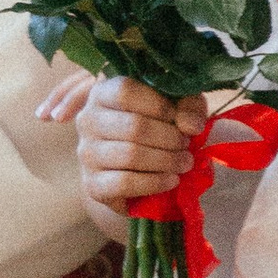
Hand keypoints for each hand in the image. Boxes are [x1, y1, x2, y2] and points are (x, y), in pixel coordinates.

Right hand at [42, 71, 206, 243]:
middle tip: (186, 145)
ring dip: (166, 161)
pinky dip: (155, 182)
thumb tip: (191, 125)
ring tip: (184, 163)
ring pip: (130, 155)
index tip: (179, 118)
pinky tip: (171, 180)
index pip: (125, 92)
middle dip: (169, 138)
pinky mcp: (92, 184)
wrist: (140, 172)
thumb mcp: (179, 108)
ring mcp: (86, 154)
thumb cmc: (160, 128)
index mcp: (103, 93)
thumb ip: (189, 108)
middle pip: (133, 126)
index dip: (159, 105)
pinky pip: (125, 182)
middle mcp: (87, 120)